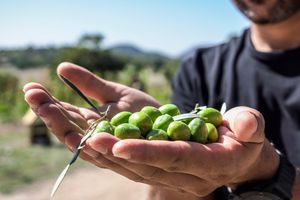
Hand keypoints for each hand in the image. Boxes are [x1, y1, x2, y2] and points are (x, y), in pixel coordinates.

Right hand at [24, 62, 159, 142]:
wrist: (168, 123)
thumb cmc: (140, 110)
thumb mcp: (113, 92)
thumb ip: (89, 83)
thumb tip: (61, 66)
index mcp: (90, 122)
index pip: (63, 112)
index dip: (46, 101)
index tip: (30, 86)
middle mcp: (94, 136)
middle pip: (65, 126)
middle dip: (47, 110)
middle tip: (31, 93)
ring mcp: (106, 147)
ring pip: (78, 140)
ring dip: (60, 124)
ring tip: (45, 107)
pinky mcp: (123, 154)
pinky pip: (102, 152)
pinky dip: (87, 144)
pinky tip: (72, 134)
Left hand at [81, 106, 278, 197]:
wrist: (237, 156)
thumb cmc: (245, 139)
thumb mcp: (253, 128)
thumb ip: (250, 124)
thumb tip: (244, 125)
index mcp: (212, 163)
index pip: (178, 158)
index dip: (150, 153)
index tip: (121, 146)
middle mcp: (190, 176)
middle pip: (151, 166)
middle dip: (121, 154)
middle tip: (93, 139)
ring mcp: (176, 178)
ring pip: (139, 171)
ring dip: (112, 158)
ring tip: (86, 141)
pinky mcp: (165, 174)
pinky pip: (137, 169)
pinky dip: (116, 160)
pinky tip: (96, 146)